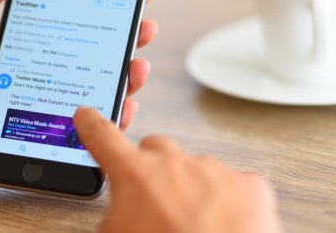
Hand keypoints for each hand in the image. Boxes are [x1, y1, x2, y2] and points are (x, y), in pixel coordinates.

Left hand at [0, 0, 158, 192]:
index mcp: (16, 50)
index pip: (65, 29)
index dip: (95, 15)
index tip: (121, 0)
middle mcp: (33, 77)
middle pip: (87, 58)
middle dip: (120, 43)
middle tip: (143, 30)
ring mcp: (39, 107)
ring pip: (91, 92)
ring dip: (122, 78)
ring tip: (138, 66)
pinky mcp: (39, 138)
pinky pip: (82, 130)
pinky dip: (107, 119)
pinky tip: (122, 106)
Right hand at [73, 107, 282, 232]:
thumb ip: (113, 215)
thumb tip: (120, 214)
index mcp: (134, 175)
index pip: (103, 137)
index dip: (91, 124)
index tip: (87, 114)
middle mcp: (173, 164)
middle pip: (155, 148)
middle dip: (152, 169)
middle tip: (156, 201)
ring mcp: (213, 171)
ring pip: (195, 167)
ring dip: (191, 188)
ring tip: (193, 223)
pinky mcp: (248, 185)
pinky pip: (232, 183)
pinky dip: (227, 200)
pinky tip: (222, 224)